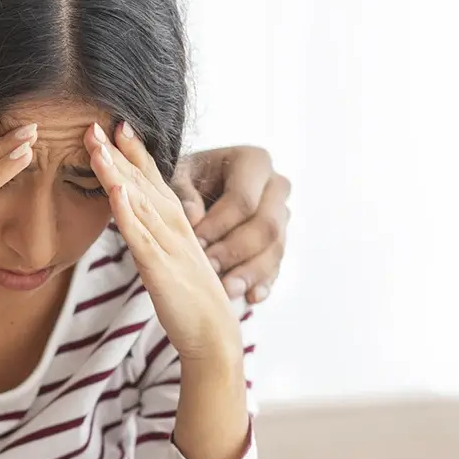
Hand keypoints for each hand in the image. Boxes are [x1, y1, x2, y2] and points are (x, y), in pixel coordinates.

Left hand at [88, 122, 239, 363]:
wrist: (214, 334)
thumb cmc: (189, 298)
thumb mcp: (170, 258)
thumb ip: (154, 235)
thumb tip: (135, 217)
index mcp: (175, 223)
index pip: (151, 180)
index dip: (133, 153)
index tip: (115, 126)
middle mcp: (174, 227)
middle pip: (141, 182)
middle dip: (117, 152)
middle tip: (94, 123)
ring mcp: (168, 245)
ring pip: (139, 201)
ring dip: (117, 171)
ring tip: (97, 144)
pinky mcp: (160, 268)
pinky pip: (142, 236)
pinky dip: (128, 212)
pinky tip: (115, 191)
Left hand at [171, 146, 290, 303]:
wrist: (197, 187)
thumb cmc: (184, 178)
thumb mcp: (177, 177)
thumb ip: (182, 193)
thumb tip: (192, 219)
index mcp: (252, 161)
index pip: (243, 199)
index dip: (219, 224)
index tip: (195, 240)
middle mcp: (275, 186)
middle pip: (266, 225)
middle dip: (236, 250)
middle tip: (209, 268)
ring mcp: (282, 215)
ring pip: (276, 248)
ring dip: (250, 272)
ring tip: (226, 290)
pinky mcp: (279, 241)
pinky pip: (278, 265)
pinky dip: (264, 283)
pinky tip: (252, 297)